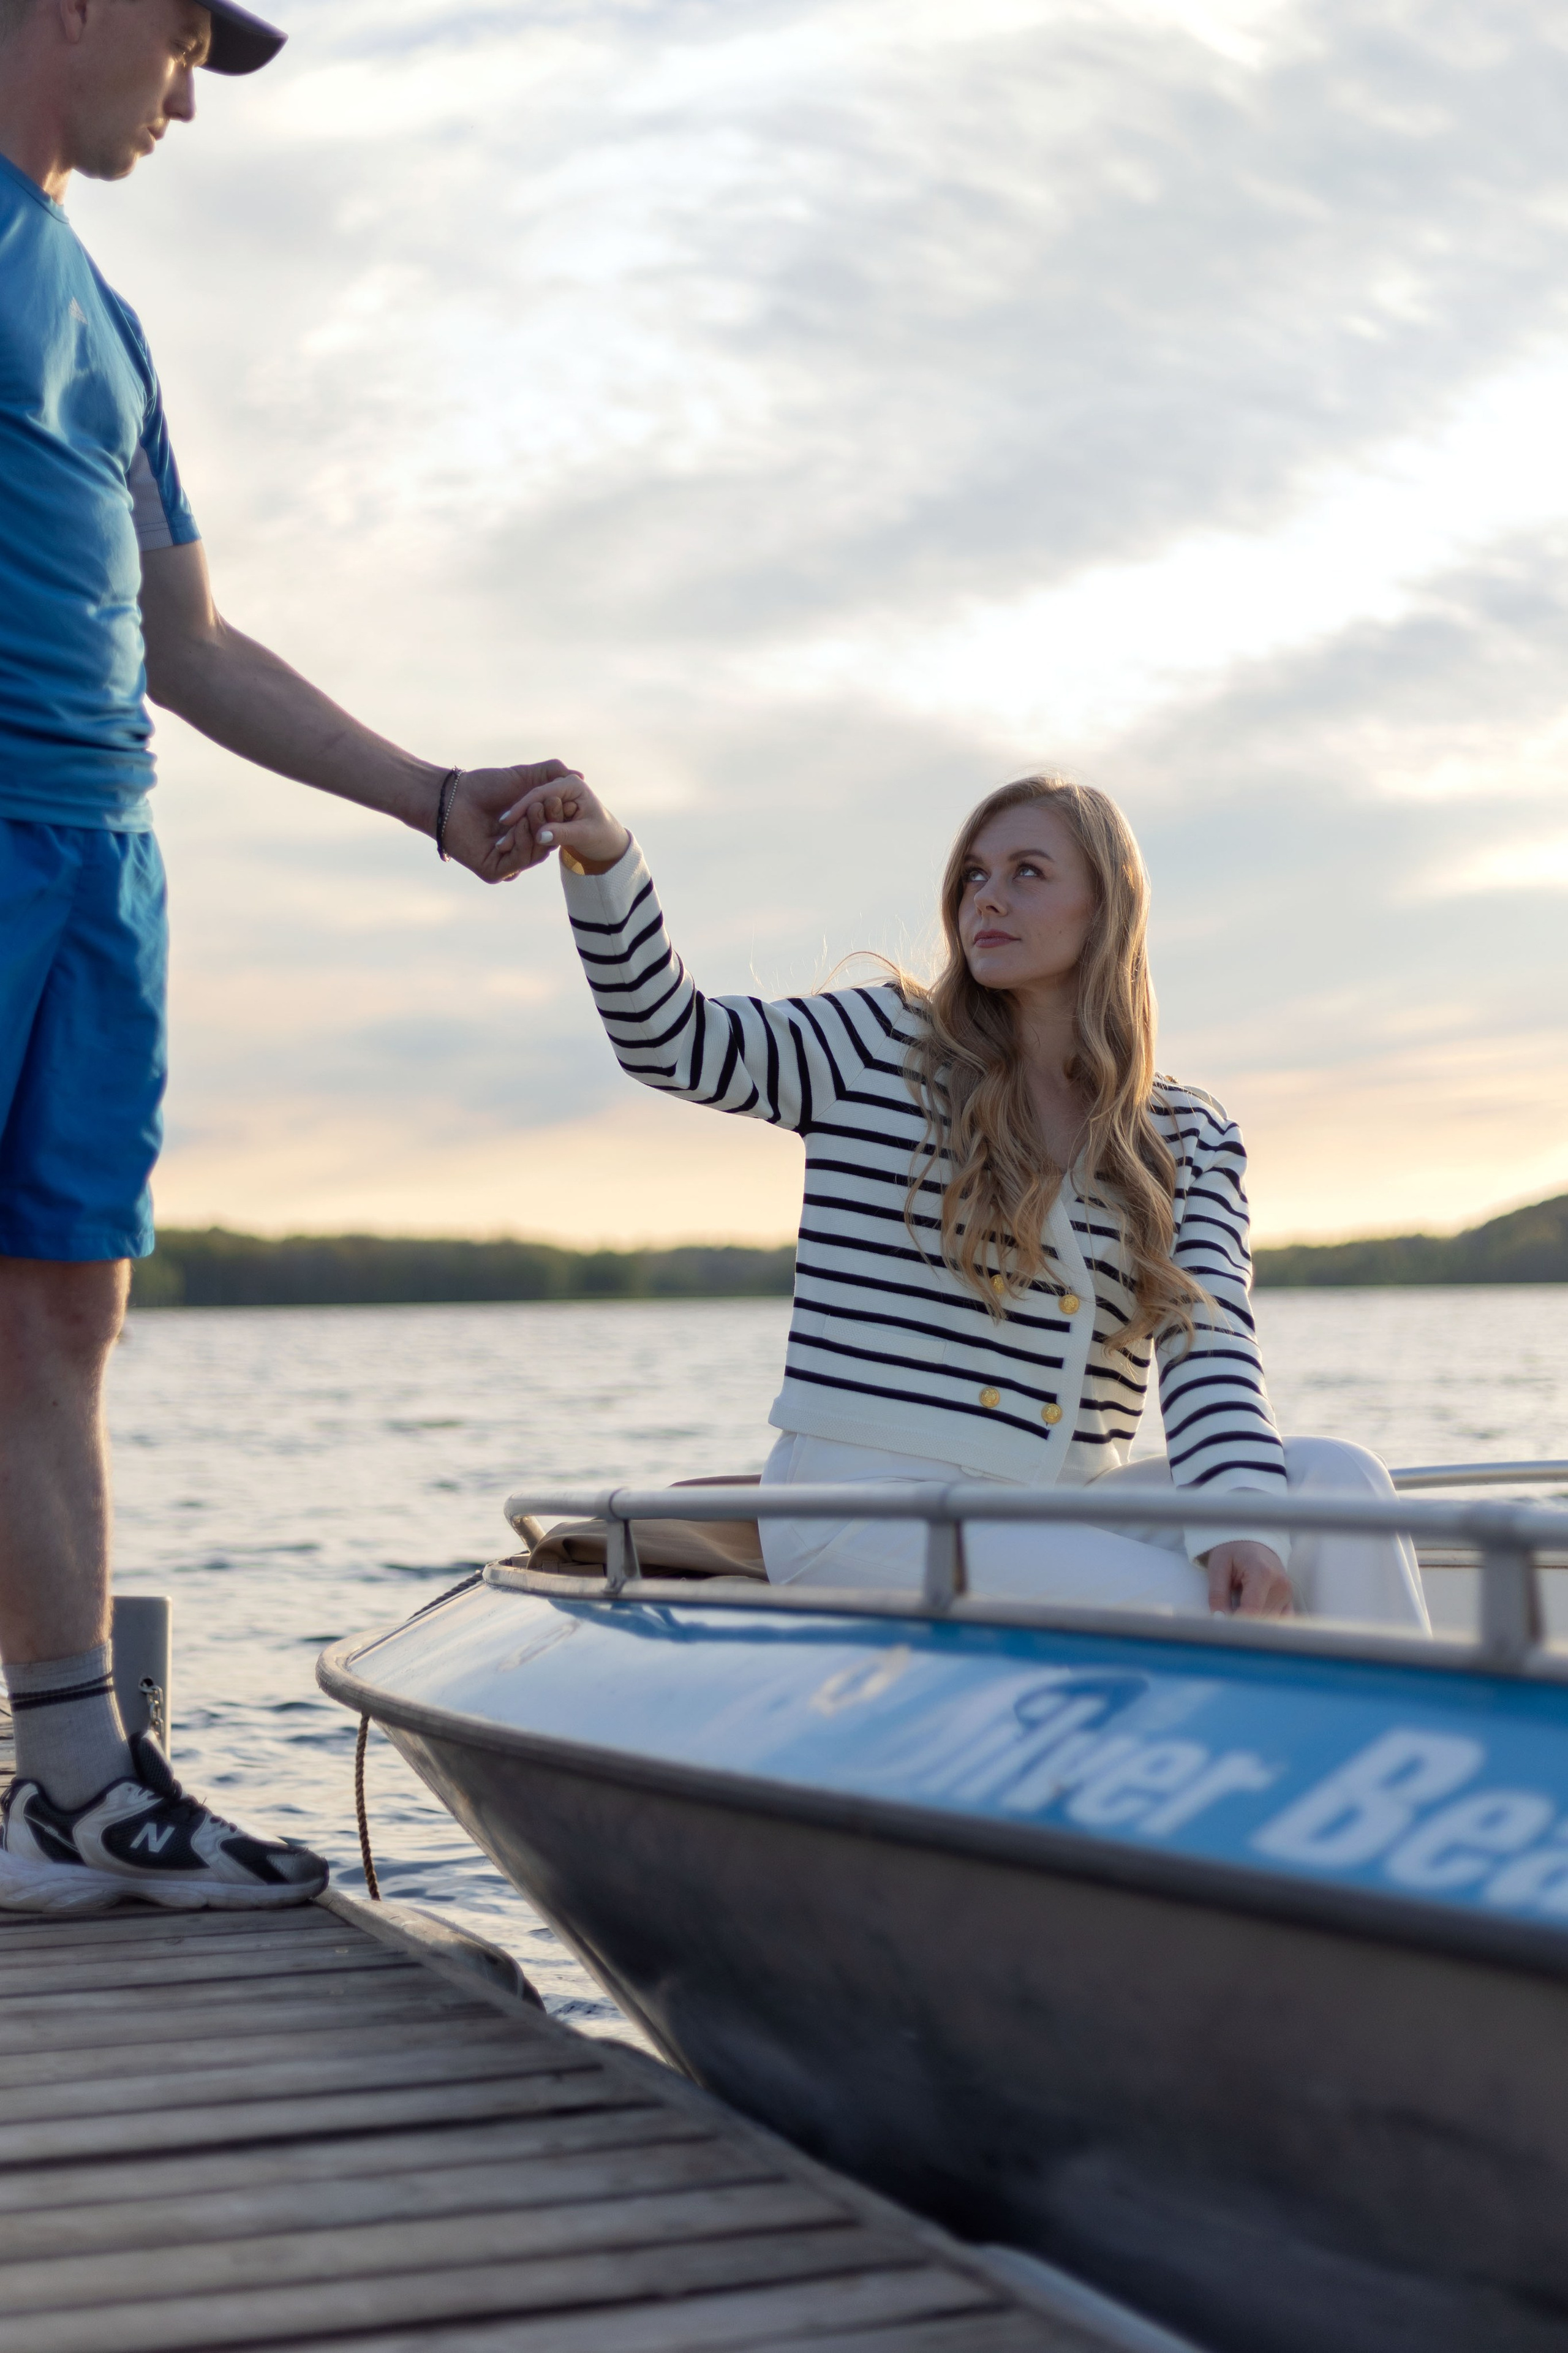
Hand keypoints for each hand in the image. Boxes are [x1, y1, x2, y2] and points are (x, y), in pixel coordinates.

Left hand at [439, 761, 580, 882]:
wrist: (451, 796)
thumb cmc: (483, 786)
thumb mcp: (524, 777)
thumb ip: (550, 775)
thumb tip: (580, 777)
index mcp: (527, 832)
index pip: (552, 831)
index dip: (560, 816)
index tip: (562, 797)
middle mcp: (517, 849)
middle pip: (546, 844)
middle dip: (551, 823)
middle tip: (550, 803)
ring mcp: (505, 863)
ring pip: (534, 855)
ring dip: (536, 830)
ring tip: (532, 809)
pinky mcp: (493, 872)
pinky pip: (517, 863)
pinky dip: (522, 843)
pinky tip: (519, 824)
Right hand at [500, 773, 629, 875]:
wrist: (607, 841)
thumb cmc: (602, 836)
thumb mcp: (584, 836)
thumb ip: (563, 834)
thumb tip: (540, 836)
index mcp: (573, 784)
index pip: (541, 793)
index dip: (522, 808)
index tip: (505, 822)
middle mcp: (561, 785)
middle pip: (531, 800)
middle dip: (515, 818)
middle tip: (501, 840)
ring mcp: (553, 794)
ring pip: (528, 808)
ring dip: (515, 826)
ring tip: (502, 845)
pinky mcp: (548, 805)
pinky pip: (530, 814)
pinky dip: (521, 827)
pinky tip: (508, 842)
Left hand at [1205, 1541, 1293, 1617]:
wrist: (1251, 1542)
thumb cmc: (1233, 1552)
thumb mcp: (1218, 1567)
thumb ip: (1217, 1594)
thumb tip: (1218, 1619)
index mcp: (1262, 1574)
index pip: (1252, 1610)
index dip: (1236, 1622)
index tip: (1222, 1626)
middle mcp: (1280, 1585)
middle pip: (1261, 1619)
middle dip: (1243, 1624)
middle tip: (1225, 1617)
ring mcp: (1287, 1593)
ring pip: (1269, 1623)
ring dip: (1253, 1623)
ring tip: (1238, 1608)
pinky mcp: (1289, 1599)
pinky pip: (1281, 1621)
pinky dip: (1266, 1623)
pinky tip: (1253, 1617)